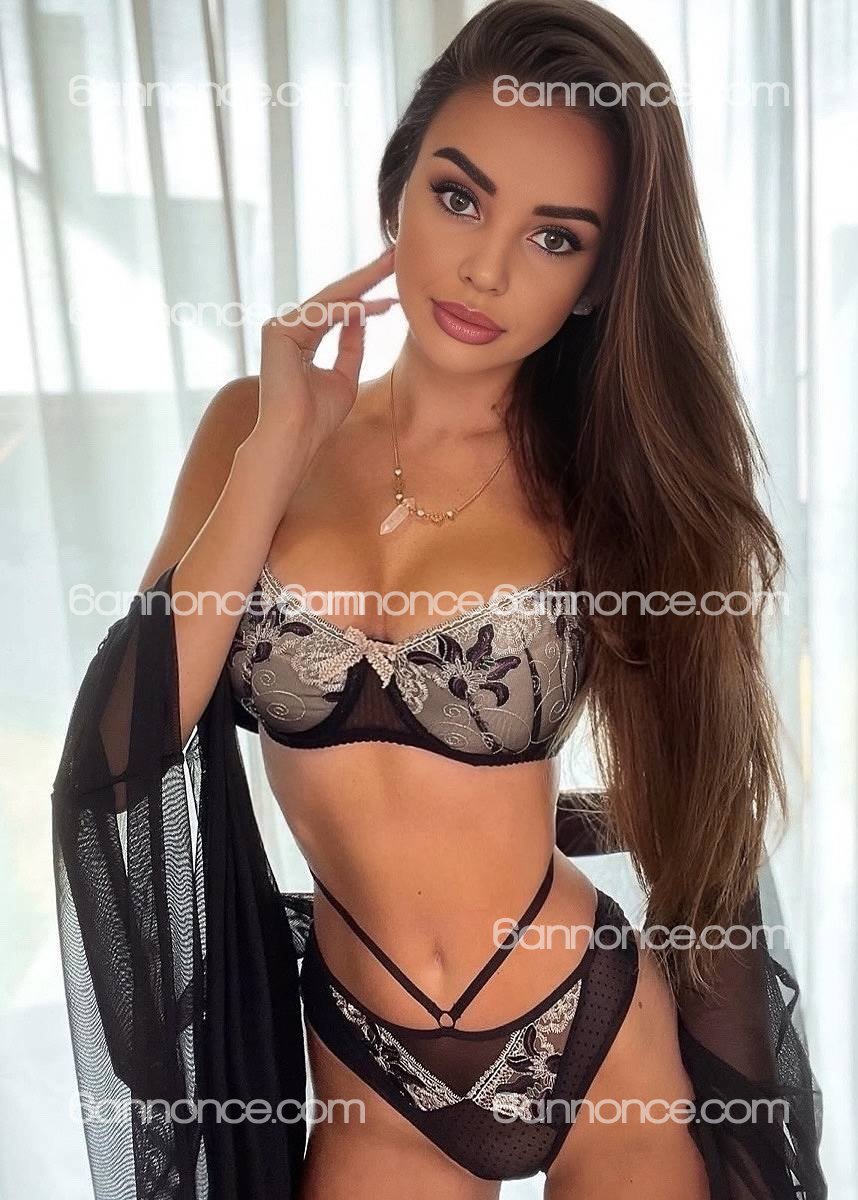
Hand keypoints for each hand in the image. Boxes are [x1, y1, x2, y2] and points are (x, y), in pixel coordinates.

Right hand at [257, 246, 397, 457]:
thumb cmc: (318, 416)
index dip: (367, 295)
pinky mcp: (278, 330)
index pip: (337, 309)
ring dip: (364, 284)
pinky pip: (322, 314)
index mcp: (302, 339)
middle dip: (367, 276)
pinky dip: (350, 309)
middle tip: (394, 254)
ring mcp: (281, 327)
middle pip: (335, 296)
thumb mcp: (344, 376)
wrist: (296, 436)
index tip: (393, 283)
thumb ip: (351, 346)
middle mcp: (289, 328)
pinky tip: (376, 305)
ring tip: (391, 267)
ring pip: (330, 299)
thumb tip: (361, 317)